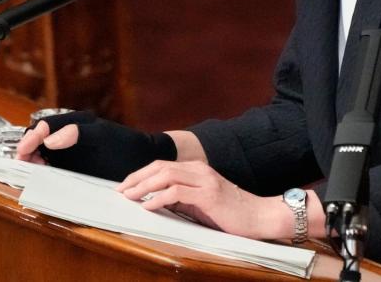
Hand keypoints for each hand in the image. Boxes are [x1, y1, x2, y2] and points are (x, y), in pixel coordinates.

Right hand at [15, 111, 176, 179]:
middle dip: (27, 148)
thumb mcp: (102, 138)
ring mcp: (70, 148)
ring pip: (42, 150)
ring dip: (33, 158)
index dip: (31, 138)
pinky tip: (43, 174)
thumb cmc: (125, 145)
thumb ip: (76, 134)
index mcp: (75, 121)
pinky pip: (52, 162)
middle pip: (39, 137)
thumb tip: (49, 140)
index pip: (45, 125)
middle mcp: (69, 132)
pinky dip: (42, 167)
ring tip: (33, 170)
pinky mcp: (73, 162)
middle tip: (24, 164)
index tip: (24, 153)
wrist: (144, 158)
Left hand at [117, 161, 291, 240]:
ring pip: (166, 176)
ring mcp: (205, 180)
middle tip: (120, 190)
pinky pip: (177, 193)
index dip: (141, 174)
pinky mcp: (209, 195)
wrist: (260, 216)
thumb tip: (156, 200)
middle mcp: (199, 170)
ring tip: (128, 197)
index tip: (125, 186)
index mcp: (197, 169)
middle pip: (160, 167)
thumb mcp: (201, 202)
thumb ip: (182, 198)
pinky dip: (159, 198)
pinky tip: (148, 205)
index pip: (162, 165)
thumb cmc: (231, 212)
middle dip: (136, 178)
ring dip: (143, 187)